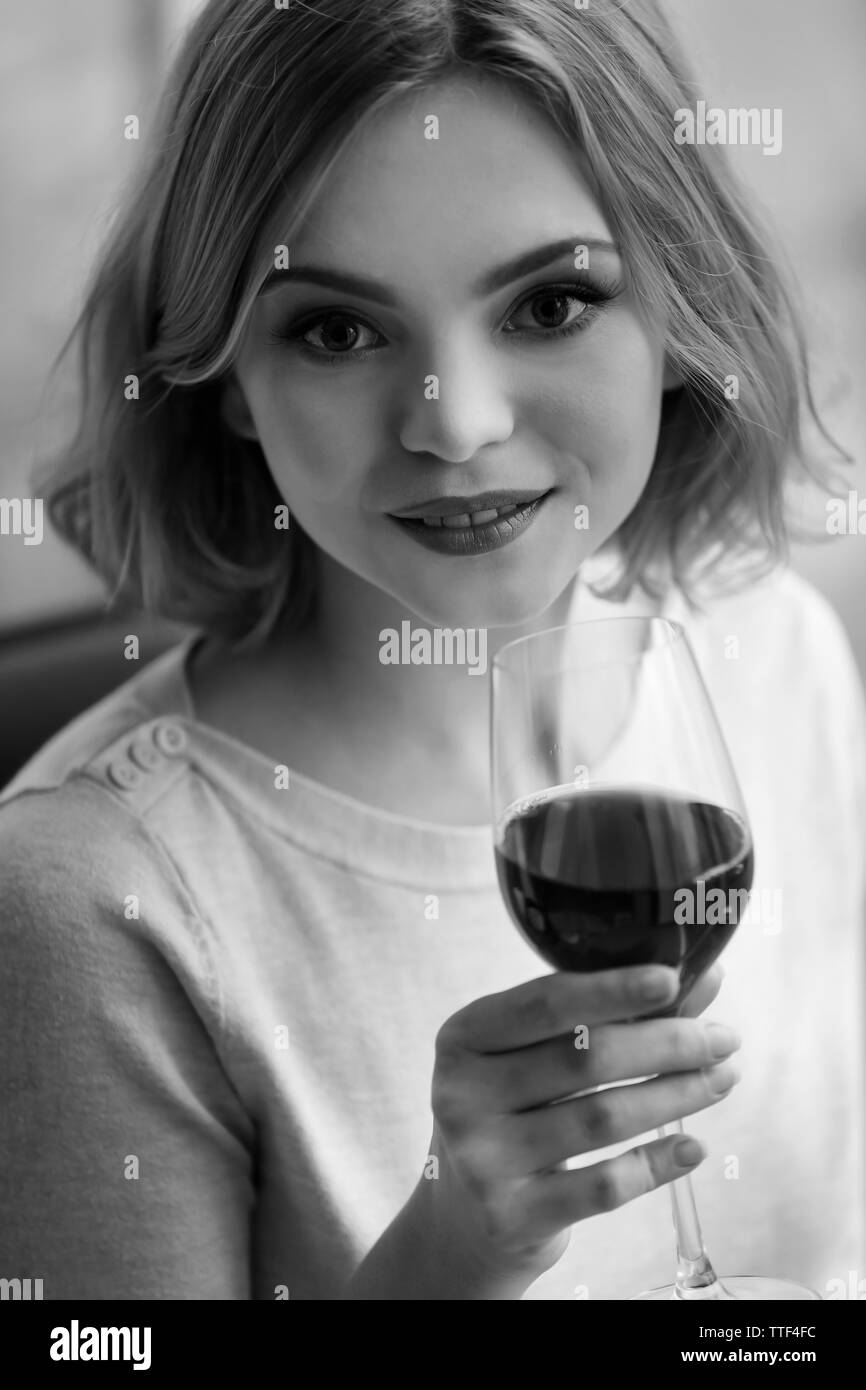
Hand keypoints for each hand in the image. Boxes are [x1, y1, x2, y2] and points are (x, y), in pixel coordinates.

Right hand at [422, 962, 737, 1284]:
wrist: (465, 1216)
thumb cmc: (514, 1112)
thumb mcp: (538, 1056)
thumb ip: (616, 1014)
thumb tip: (708, 976)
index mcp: (466, 1035)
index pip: (546, 1002)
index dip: (613, 989)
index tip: (673, 979)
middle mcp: (462, 1093)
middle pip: (584, 1058)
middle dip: (667, 1044)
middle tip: (722, 1039)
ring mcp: (483, 1159)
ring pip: (602, 1118)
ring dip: (675, 1096)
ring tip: (722, 1080)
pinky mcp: (512, 1216)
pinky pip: (604, 1185)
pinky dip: (657, 1163)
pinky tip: (692, 1145)